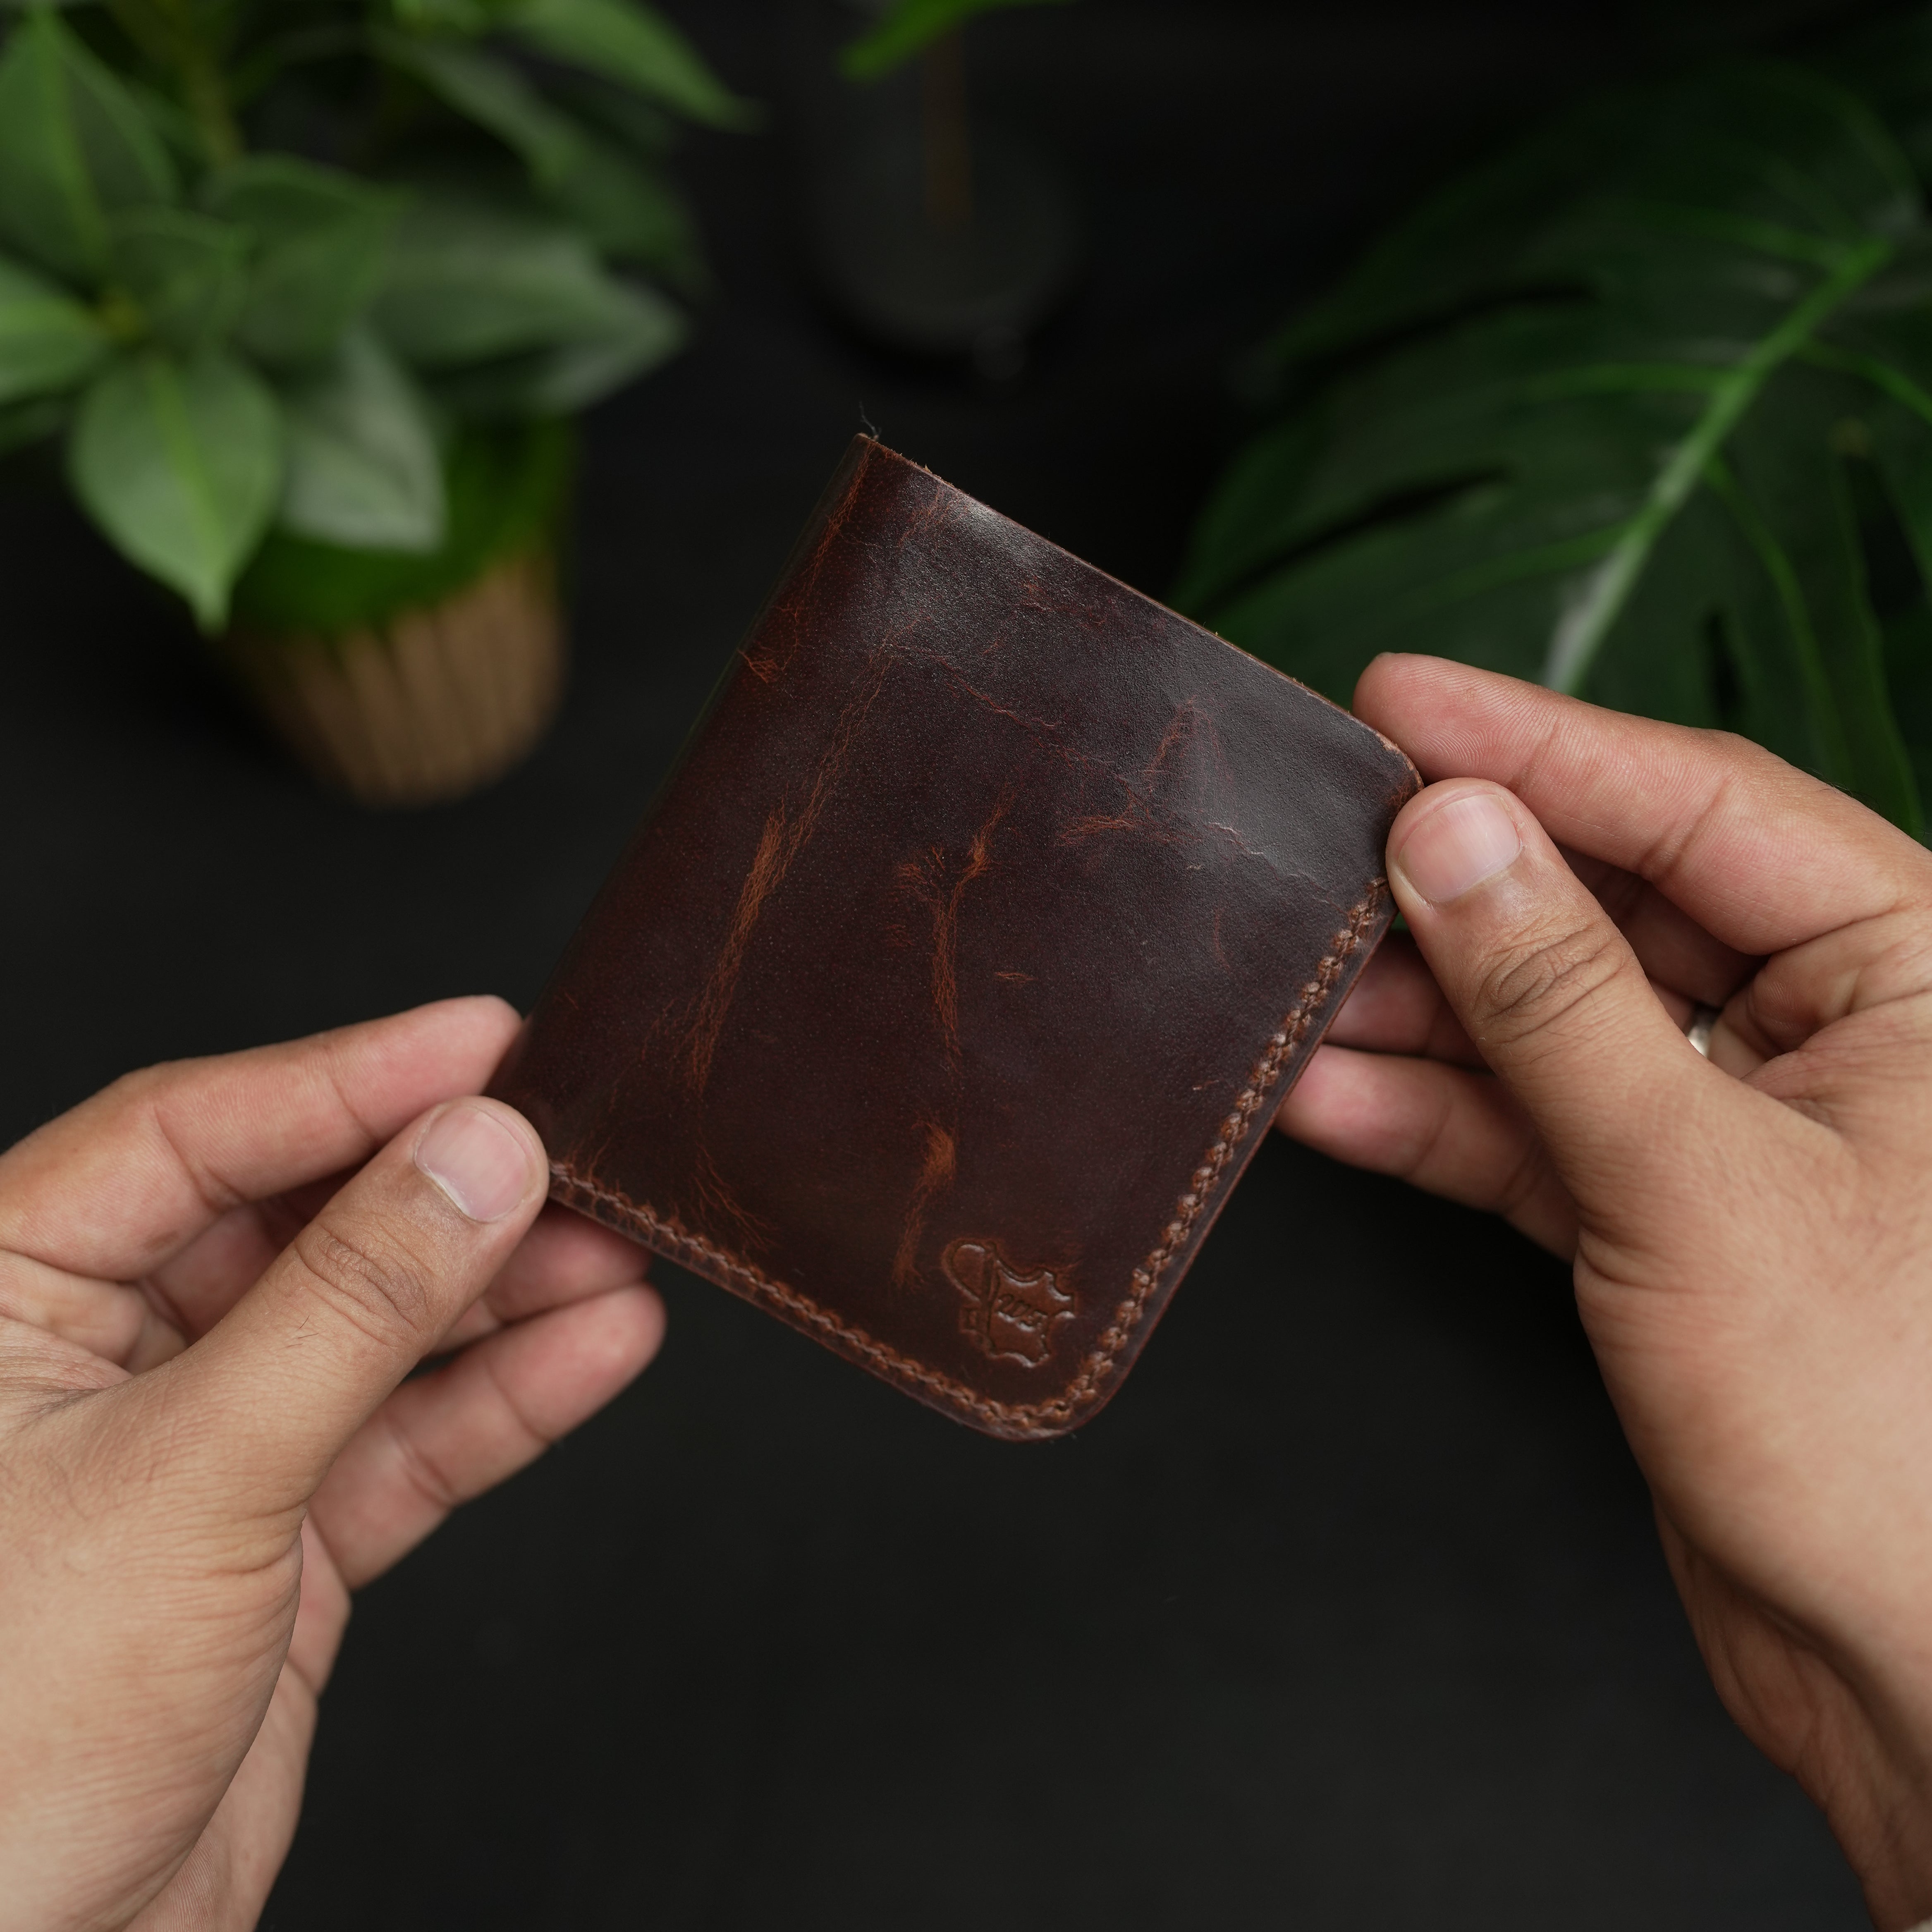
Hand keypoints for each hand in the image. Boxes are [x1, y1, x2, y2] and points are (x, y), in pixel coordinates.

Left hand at [0, 998, 661, 1931]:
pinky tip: (602, 1343)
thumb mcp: (189, 1475)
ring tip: (625, 1245)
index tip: (489, 1041)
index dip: (350, 1076)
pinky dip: (504, 1397)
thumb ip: (349, 1307)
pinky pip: (407, 1438)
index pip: (194, 1133)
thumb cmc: (0, 1735)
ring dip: (503, 1292)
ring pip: (374, 1330)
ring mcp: (199, 1448)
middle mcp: (99, 1354)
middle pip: (303, 1221)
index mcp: (3, 1295)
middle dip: (447, 1193)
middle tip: (580, 1148)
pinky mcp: (277, 1540)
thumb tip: (478, 1153)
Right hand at [1278, 655, 1931, 1926]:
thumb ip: (1558, 1000)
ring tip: (1292, 985)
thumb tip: (1453, 835)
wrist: (1898, 1665)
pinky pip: (1531, 1127)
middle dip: (1458, 890)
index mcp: (1914, 969)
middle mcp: (1833, 1027)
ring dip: (1420, 1012)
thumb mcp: (1694, 1177)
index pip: (1701, 808)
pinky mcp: (1665, 1211)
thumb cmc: (1881, 1432)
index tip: (1400, 704)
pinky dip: (1431, 1116)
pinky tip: (1326, 1094)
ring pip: (1552, 1020)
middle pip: (1611, 904)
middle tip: (1320, 848)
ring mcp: (1738, 1122)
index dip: (1537, 749)